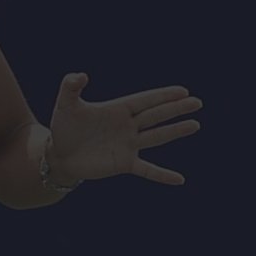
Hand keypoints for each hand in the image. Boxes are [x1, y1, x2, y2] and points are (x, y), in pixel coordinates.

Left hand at [48, 73, 201, 184]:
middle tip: (197, 102)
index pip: (144, 101)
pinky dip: (162, 175)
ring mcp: (128, 145)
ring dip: (175, 131)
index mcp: (117, 110)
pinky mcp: (124, 163)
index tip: (183, 91)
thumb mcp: (66, 105)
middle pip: (155, 115)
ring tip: (195, 125)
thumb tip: (80, 75)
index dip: (162, 96)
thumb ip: (70, 87)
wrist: (59, 154)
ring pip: (156, 137)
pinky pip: (147, 170)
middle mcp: (127, 126)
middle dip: (175, 109)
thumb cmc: (64, 127)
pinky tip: (179, 179)